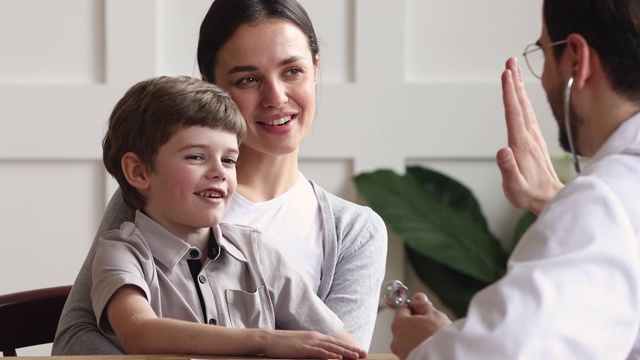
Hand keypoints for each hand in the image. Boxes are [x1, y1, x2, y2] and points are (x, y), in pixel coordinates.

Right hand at [262, 330, 366, 358]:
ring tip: (357, 357)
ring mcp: (310, 341)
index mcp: (314, 336)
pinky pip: (320, 352)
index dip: (347, 346)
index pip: (334, 341)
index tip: (358, 351)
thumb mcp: (300, 345)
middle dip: (352, 349)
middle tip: (364, 354)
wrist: (268, 339)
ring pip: (332, 347)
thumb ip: (311, 348)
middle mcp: (315, 336)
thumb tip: (321, 354)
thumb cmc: (282, 344)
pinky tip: (339, 358)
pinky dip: (330, 355)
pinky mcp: (304, 348)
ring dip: (346, 352)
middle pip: (337, 343)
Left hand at [390, 293, 450, 359]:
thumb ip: (423, 305)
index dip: (415, 308)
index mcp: (398, 324)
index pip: (403, 310)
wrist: (444, 357)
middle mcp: (396, 340)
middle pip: (404, 326)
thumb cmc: (437, 338)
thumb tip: (418, 298)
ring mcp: (401, 353)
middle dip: (416, 324)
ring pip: (408, 340)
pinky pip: (412, 350)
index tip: (423, 309)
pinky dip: (419, 348)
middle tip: (431, 324)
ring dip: (417, 337)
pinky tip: (430, 347)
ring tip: (432, 338)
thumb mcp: (433, 315)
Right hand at [497, 57, 562, 213]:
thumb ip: (507, 168)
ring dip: (519, 87)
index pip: (514, 113)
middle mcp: (529, 136)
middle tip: (510, 62)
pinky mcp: (534, 140)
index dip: (509, 93)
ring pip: (525, 106)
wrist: (549, 199)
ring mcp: (533, 137)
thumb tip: (502, 151)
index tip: (506, 75)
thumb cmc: (528, 194)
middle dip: (514, 82)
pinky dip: (522, 100)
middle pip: (520, 104)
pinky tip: (520, 96)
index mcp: (521, 144)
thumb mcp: (514, 186)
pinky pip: (527, 114)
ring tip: (513, 71)